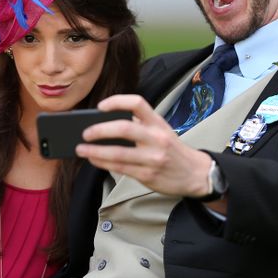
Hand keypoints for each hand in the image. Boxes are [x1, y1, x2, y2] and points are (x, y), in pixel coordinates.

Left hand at [76, 94, 211, 197]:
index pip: (137, 103)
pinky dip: (103, 163)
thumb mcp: (163, 131)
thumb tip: (106, 124)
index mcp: (159, 123)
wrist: (195, 174)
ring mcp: (152, 158)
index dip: (116, 102)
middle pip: (124, 128)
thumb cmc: (172, 150)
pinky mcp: (148, 175)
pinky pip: (120, 168)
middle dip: (100, 130)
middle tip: (85, 132)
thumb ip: (140, 126)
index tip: (100, 107)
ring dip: (95, 151)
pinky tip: (94, 160)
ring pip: (118, 153)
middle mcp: (157, 138)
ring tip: (81, 149)